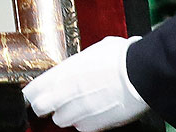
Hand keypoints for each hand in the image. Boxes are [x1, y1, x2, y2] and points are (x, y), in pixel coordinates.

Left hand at [23, 35, 148, 131]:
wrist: (141, 73)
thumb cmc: (121, 57)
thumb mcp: (93, 51)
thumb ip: (79, 62)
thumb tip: (80, 63)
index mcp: (64, 73)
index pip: (34, 89)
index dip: (34, 92)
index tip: (35, 93)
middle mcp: (67, 94)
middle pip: (41, 108)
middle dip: (46, 106)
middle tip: (52, 102)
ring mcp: (80, 111)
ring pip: (61, 120)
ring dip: (66, 114)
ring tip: (79, 104)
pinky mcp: (95, 124)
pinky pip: (82, 128)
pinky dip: (85, 122)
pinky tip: (93, 112)